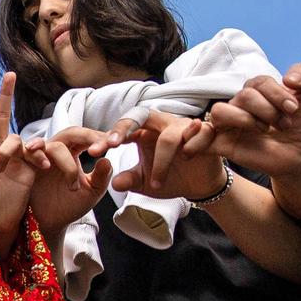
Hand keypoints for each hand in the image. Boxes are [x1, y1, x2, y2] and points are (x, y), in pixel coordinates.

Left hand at [0, 75, 37, 249]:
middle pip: (1, 117)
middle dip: (6, 96)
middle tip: (10, 74)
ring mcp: (15, 157)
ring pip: (17, 139)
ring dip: (13, 148)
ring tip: (7, 164)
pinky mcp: (30, 167)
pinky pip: (36, 154)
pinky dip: (38, 157)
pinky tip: (40, 165)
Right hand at [25, 127, 115, 234]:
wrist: (48, 224)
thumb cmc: (69, 206)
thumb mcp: (91, 192)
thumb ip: (102, 177)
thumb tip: (107, 159)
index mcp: (74, 152)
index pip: (87, 138)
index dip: (100, 138)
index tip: (115, 144)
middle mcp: (57, 149)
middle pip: (70, 132)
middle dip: (87, 137)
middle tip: (100, 147)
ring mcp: (39, 156)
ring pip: (52, 144)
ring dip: (64, 159)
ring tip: (73, 183)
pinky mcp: (22, 163)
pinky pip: (25, 150)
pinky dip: (35, 155)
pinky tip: (45, 166)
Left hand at [110, 110, 226, 200]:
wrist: (199, 185)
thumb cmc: (169, 178)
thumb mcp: (145, 182)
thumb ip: (130, 179)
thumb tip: (115, 184)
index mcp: (144, 131)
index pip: (123, 128)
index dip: (108, 138)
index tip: (93, 152)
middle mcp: (162, 123)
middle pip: (141, 114)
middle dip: (125, 128)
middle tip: (112, 144)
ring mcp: (184, 126)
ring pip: (169, 136)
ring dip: (161, 162)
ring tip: (156, 184)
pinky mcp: (207, 132)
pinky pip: (200, 133)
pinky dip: (193, 145)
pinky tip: (188, 157)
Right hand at [189, 64, 300, 179]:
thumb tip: (288, 78)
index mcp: (256, 91)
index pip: (258, 82)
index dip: (277, 94)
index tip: (294, 109)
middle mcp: (240, 105)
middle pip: (243, 95)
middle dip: (268, 110)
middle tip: (283, 124)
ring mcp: (230, 124)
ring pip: (220, 110)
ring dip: (246, 120)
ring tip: (263, 131)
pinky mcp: (223, 144)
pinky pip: (202, 137)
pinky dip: (198, 138)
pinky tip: (208, 140)